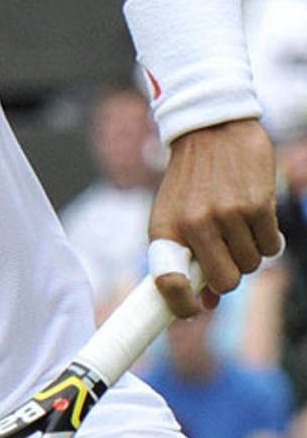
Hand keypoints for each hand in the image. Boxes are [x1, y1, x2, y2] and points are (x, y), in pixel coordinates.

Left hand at [147, 118, 279, 315]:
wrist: (212, 128)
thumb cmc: (190, 181)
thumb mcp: (175, 216)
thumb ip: (187, 259)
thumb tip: (207, 305)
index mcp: (166, 230)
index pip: (168, 282)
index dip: (181, 305)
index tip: (195, 309)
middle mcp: (195, 225)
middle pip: (226, 282)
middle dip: (230, 275)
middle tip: (228, 255)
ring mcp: (227, 214)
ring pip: (251, 265)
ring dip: (250, 254)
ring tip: (240, 228)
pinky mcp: (257, 204)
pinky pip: (272, 246)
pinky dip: (269, 240)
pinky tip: (257, 219)